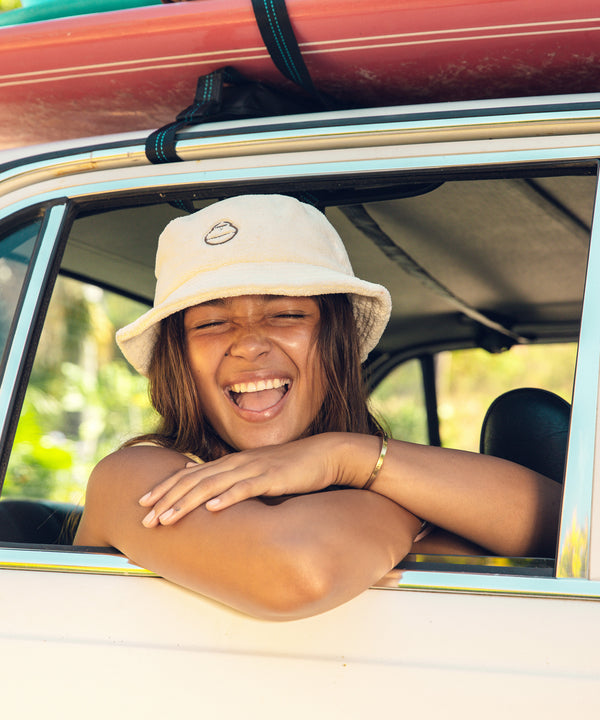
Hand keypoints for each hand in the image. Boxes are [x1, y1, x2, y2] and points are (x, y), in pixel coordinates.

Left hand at [139, 434, 346, 526]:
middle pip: (194, 480)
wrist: (326, 454)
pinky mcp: (273, 477)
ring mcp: (254, 469)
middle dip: (166, 498)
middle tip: (144, 517)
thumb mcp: (260, 475)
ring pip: (212, 485)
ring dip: (186, 501)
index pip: (191, 474)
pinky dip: (227, 498)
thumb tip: (215, 495)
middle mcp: (238, 463)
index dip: (166, 488)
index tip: (143, 502)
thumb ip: (237, 482)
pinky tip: (212, 509)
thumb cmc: (294, 468)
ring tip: (165, 518)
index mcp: (233, 463)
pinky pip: (246, 488)